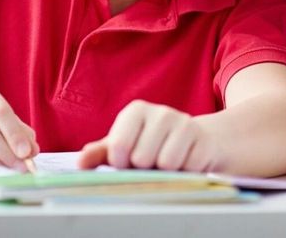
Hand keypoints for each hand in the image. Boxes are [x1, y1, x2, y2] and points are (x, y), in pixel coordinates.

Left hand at [77, 100, 219, 171]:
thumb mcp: (125, 147)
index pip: (118, 146)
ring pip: (167, 164)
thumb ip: (101, 154)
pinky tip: (185, 164)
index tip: (127, 162)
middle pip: (142, 158)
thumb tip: (81, 163)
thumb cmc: (152, 145)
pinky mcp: (204, 140)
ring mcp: (185, 124)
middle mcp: (161, 112)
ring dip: (166, 173)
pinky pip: (189, 168)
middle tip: (151, 163)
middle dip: (145, 169)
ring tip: (168, 165)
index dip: (121, 163)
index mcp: (136, 111)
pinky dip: (185, 173)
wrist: (195, 142)